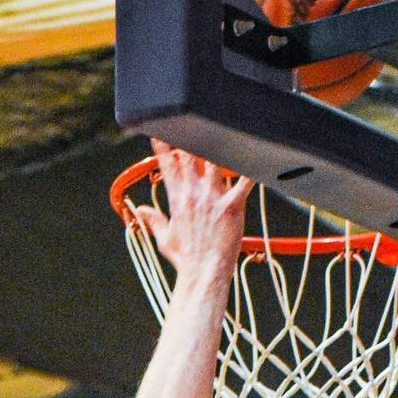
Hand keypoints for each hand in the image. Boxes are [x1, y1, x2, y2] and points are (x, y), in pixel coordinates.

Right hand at [135, 142, 252, 283]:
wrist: (203, 274)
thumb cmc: (187, 259)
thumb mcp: (165, 239)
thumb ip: (153, 220)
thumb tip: (140, 210)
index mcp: (177, 199)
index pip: (168, 166)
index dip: (163, 147)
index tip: (162, 131)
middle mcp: (193, 194)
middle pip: (191, 156)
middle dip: (192, 137)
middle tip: (196, 123)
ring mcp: (212, 198)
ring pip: (215, 161)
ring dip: (219, 146)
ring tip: (224, 130)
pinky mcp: (231, 206)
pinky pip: (244, 182)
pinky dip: (251, 170)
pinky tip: (258, 156)